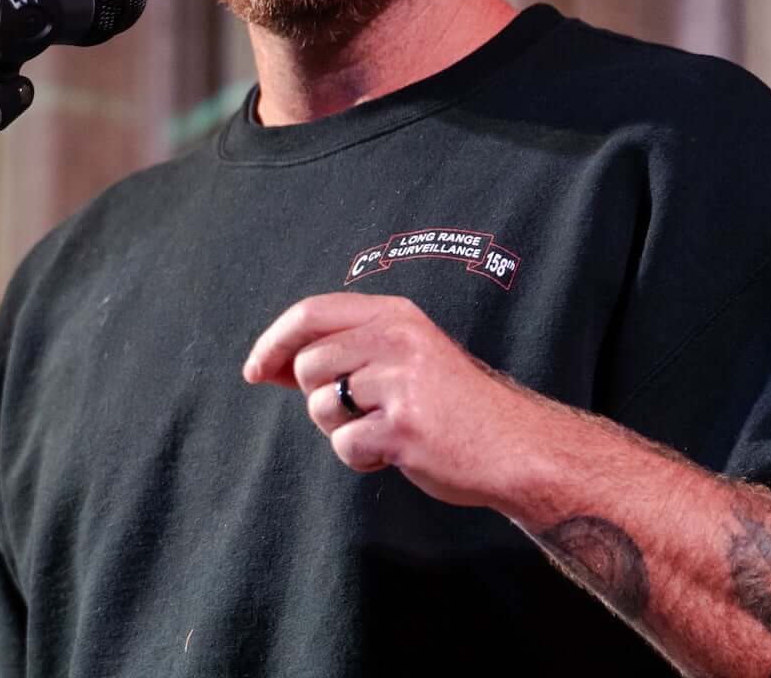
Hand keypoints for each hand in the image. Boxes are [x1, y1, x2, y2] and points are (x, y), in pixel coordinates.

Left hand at [242, 292, 544, 508]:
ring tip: (384, 430)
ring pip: (321, 407)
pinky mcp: (403, 427)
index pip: (310, 313)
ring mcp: (401, 382)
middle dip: (320, 397)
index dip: (273, 341)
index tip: (255, 369)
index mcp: (395, 315)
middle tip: (362, 411)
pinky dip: (361, 458)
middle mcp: (397, 339)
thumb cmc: (451, 405)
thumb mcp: (401, 358)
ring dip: (342, 430)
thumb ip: (341, 353)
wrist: (515, 446)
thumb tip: (266, 364)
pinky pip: (345, 446)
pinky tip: (394, 453)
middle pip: (308, 366)